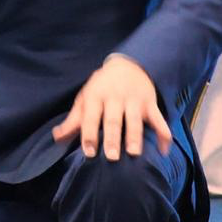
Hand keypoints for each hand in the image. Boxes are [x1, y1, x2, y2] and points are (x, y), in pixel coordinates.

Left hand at [52, 56, 171, 161]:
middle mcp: (115, 97)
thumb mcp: (86, 98)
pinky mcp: (150, 103)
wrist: (129, 65)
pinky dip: (164, 134)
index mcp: (96, 96)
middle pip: (113, 120)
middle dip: (113, 138)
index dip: (89, 134)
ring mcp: (135, 100)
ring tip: (135, 153)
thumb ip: (73, 120)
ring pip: (135, 119)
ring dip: (135, 136)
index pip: (91, 117)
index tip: (89, 152)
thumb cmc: (102, 87)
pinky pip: (159, 119)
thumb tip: (57, 138)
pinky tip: (164, 151)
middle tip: (112, 157)